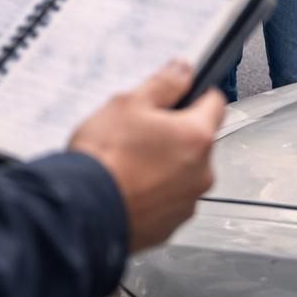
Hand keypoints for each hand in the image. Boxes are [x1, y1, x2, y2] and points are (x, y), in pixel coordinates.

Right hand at [68, 59, 225, 252]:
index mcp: (197, 137)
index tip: (184, 96)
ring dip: (166, 167)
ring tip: (130, 164)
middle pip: (198, 142)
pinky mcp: (169, 227)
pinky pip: (168, 202)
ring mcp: (186, 203)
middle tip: (142, 134)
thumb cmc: (103, 160)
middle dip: (176, 135)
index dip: (198, 95)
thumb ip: (164, 84)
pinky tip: (128, 188)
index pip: (216, 103)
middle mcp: (201, 173)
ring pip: (184, 174)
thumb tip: (183, 70)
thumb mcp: (128, 104)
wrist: (79, 213)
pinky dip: (154, 194)